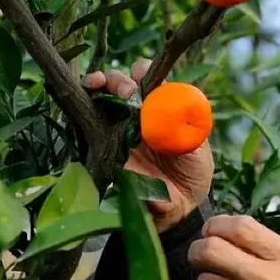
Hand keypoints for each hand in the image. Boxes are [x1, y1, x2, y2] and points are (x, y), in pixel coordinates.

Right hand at [83, 59, 213, 231]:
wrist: (177, 208)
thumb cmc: (192, 173)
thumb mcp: (198, 149)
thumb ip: (189, 132)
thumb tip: (178, 118)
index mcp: (159, 106)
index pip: (146, 78)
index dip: (142, 71)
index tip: (142, 73)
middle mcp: (135, 114)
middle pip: (117, 85)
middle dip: (116, 80)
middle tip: (125, 92)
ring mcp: (116, 130)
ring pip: (97, 99)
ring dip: (94, 87)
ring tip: (98, 86)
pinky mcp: (102, 150)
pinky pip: (85, 129)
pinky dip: (80, 114)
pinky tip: (82, 108)